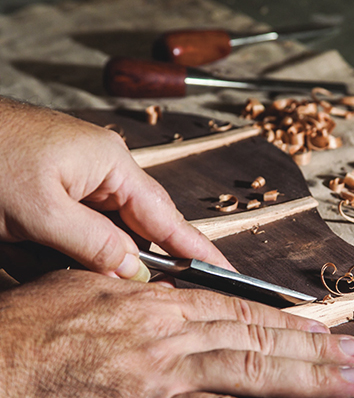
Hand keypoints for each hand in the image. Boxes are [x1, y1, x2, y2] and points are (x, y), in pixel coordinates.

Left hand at [0, 96, 232, 280]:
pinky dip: (97, 245)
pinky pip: (92, 220)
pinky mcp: (62, 183)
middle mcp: (104, 166)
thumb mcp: (39, 210)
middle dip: (162, 254)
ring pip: (117, 224)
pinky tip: (100, 264)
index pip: (165, 214)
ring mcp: (83, 174)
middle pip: (145, 220)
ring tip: (149, 280)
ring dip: (125, 253)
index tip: (222, 270)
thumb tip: (134, 270)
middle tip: (187, 285)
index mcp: (111, 161)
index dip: (194, 246)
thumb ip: (93, 243)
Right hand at [0, 269, 353, 396]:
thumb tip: (185, 297)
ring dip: (298, 380)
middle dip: (312, 355)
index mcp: (159, 304)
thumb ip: (150, 293)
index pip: (240, 311)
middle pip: (256, 345)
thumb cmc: (41, 320)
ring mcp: (161, 380)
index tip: (322, 327)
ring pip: (245, 376)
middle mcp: (170, 341)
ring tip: (345, 382)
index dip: (285, 322)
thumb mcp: (100, 285)